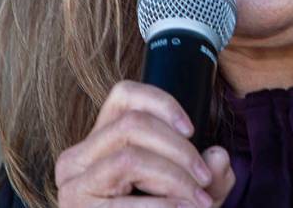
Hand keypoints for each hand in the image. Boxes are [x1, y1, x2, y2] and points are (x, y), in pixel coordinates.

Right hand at [55, 80, 234, 206]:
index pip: (123, 95)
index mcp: (99, 140)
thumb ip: (211, 173)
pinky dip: (162, 206)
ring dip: (173, 177)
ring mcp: (73, 185)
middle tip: (205, 177)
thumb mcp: (189, 191)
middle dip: (179, 149)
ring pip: (129, 158)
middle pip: (131, 124)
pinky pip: (124, 202)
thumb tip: (219, 156)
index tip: (191, 130)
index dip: (162, 103)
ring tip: (199, 199)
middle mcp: (77, 157)